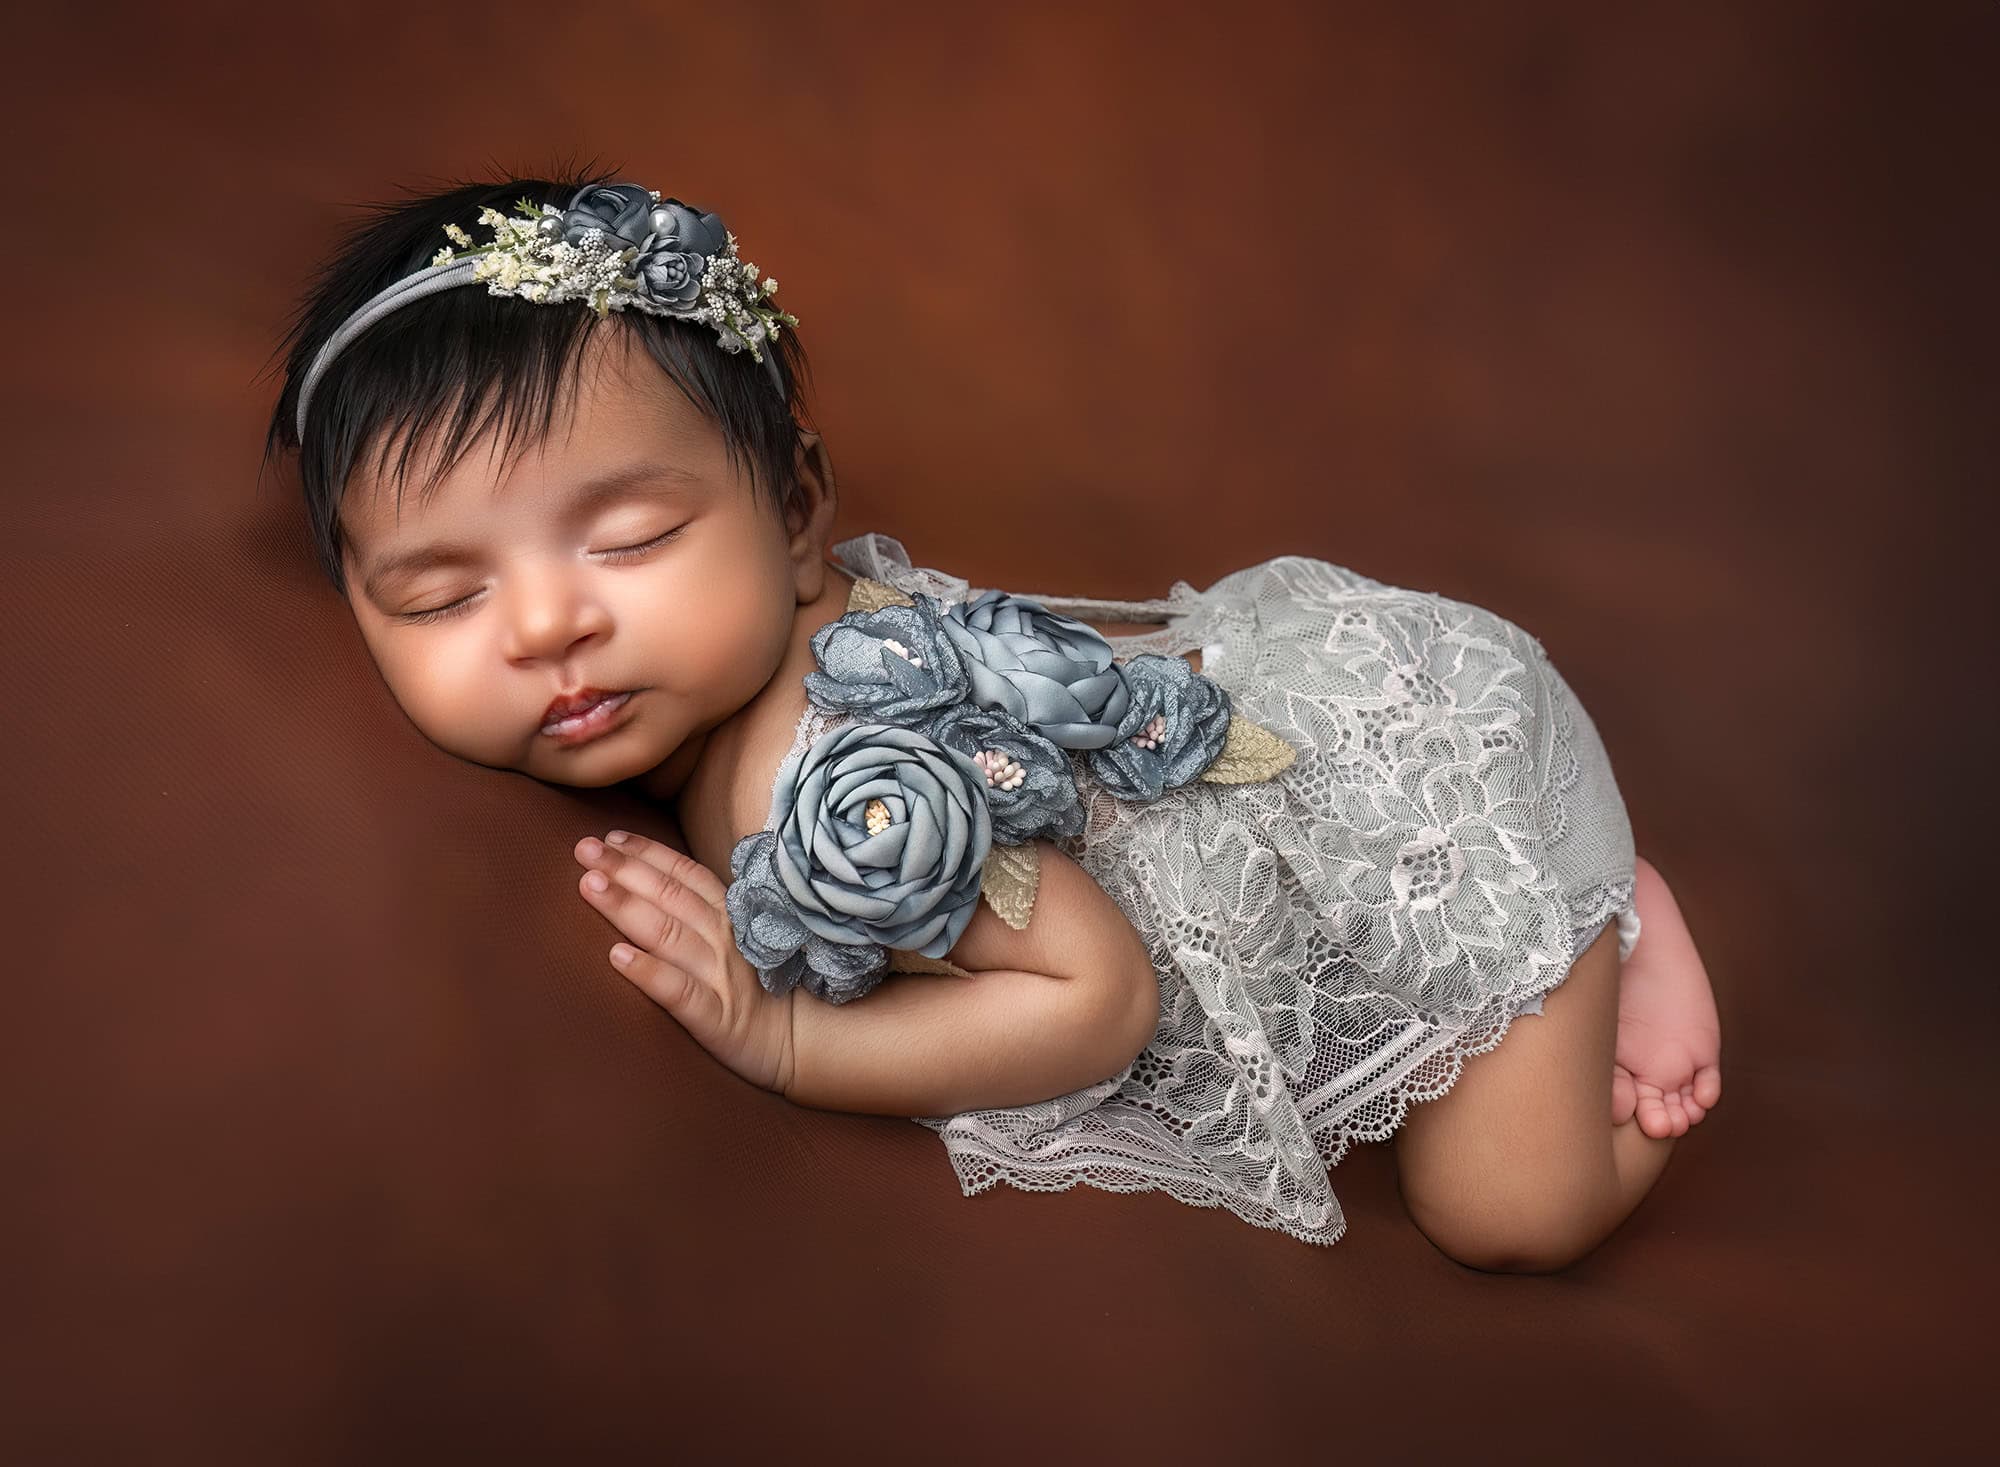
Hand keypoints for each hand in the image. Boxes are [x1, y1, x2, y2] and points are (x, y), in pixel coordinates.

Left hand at [574, 829, 796, 1096]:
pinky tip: (617, 957)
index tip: (611, 836)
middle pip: (669, 896)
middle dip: (625, 869)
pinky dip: (648, 971)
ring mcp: (719, 975)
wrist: (800, 1039)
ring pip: (668, 933)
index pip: (685, 874)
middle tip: (584, 848)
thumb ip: (705, 910)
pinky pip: (678, 990)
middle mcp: (723, 938)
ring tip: (590, 886)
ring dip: (627, 907)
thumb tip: (656, 882)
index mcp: (730, 915)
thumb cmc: (761, 987)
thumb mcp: (741, 938)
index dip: (648, 852)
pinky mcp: (715, 1016)